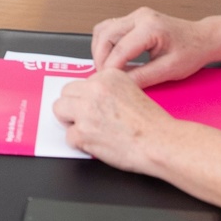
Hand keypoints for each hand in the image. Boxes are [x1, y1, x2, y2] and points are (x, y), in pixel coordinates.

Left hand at [52, 66, 176, 177]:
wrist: (161, 142)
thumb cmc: (152, 124)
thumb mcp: (132, 91)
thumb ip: (109, 90)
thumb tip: (89, 98)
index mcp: (108, 76)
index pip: (81, 82)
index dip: (86, 97)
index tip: (94, 107)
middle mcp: (95, 89)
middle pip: (66, 93)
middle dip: (73, 107)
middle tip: (85, 119)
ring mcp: (86, 110)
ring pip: (59, 110)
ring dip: (70, 121)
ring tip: (87, 130)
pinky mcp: (82, 132)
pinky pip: (68, 136)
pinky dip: (79, 143)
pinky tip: (96, 143)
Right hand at [89, 7, 211, 84]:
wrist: (202, 39)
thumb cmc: (191, 51)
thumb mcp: (169, 70)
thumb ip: (142, 77)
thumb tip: (121, 84)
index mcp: (151, 27)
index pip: (120, 49)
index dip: (110, 69)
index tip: (106, 82)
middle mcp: (140, 16)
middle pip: (105, 35)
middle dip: (100, 59)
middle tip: (103, 77)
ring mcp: (135, 16)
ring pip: (103, 30)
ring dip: (100, 50)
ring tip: (105, 69)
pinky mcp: (133, 19)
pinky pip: (109, 29)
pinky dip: (104, 44)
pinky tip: (110, 58)